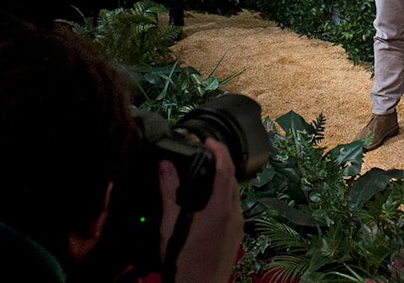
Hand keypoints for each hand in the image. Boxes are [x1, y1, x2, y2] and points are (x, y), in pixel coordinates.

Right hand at [159, 138, 242, 282]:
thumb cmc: (184, 263)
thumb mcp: (171, 225)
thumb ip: (169, 193)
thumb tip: (165, 166)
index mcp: (220, 210)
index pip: (226, 169)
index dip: (219, 150)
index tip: (209, 141)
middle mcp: (234, 216)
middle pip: (232, 180)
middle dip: (221, 163)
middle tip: (205, 154)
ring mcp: (237, 227)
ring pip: (234, 195)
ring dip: (222, 181)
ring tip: (205, 174)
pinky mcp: (235, 236)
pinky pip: (233, 208)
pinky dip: (223, 197)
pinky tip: (207, 202)